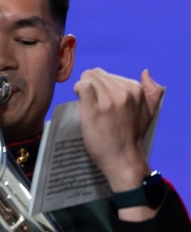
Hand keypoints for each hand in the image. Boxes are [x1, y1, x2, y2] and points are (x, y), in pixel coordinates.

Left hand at [74, 68, 163, 191]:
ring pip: (87, 78)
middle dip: (90, 85)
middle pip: (95, 75)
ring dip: (82, 88)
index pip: (108, 75)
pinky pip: (81, 87)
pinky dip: (77, 91)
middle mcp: (123, 92)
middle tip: (90, 101)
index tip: (99, 99)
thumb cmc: (133, 137)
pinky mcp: (94, 109)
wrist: (123, 159)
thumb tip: (145, 72)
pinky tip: (80, 102)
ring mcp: (108, 100)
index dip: (99, 86)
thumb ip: (152, 92)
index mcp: (136, 90)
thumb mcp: (149, 112)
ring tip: (86, 103)